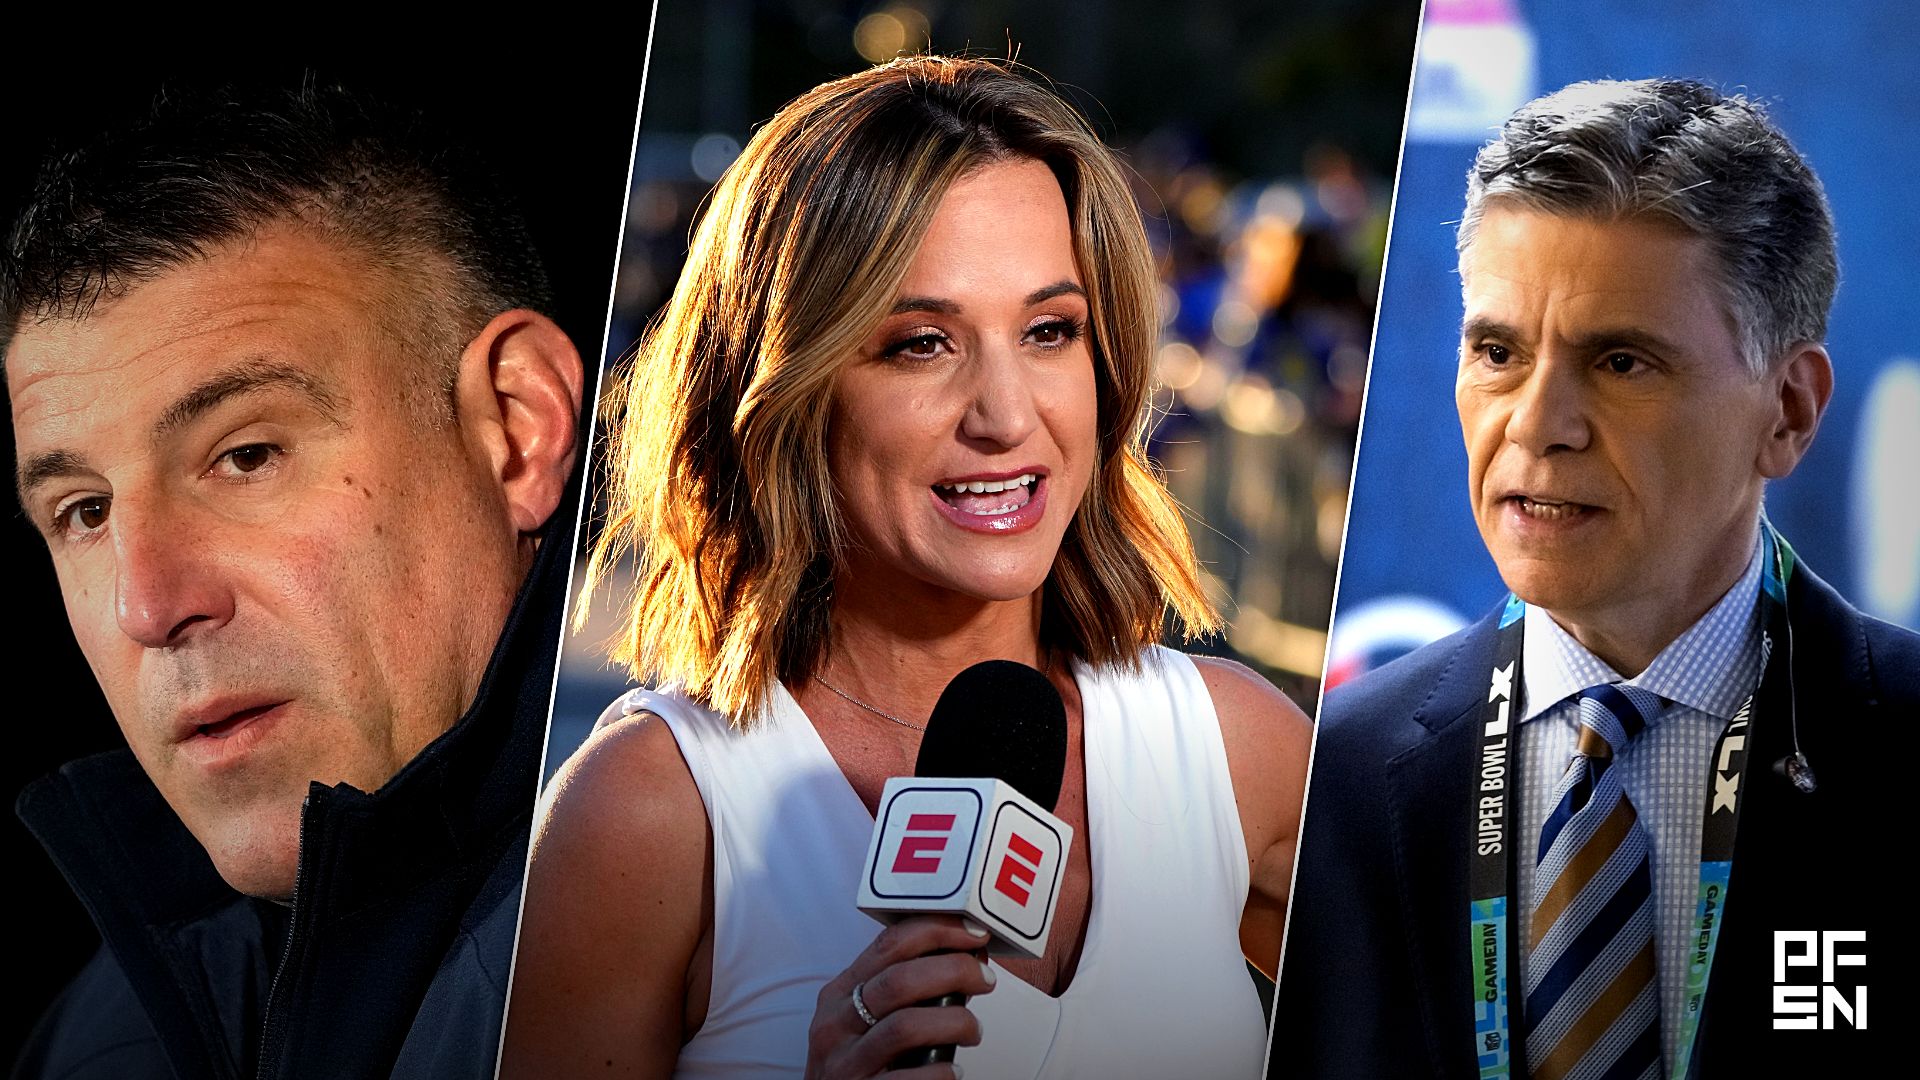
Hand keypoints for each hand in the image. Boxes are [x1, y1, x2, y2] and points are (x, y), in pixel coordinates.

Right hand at [804, 915, 997, 1078]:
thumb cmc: (856, 1063)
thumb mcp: (861, 1017)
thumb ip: (900, 990)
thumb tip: (961, 961)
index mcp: (839, 994)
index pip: (889, 945)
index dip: (938, 931)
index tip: (973, 934)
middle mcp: (836, 1024)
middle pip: (899, 980)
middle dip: (954, 971)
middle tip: (983, 980)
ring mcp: (845, 1062)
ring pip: (906, 1026)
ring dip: (954, 1023)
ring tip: (971, 1031)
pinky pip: (909, 1078)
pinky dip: (941, 1071)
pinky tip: (952, 1070)